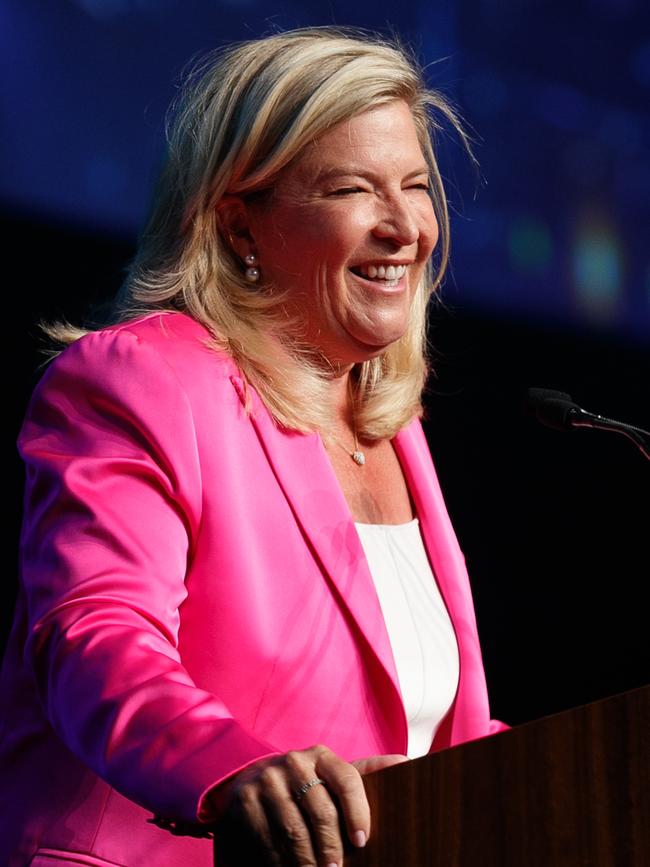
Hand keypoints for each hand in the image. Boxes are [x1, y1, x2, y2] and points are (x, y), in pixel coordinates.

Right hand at [209, 744, 406, 865]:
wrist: (249, 779)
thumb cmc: (305, 783)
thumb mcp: (332, 774)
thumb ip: (366, 773)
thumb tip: (406, 762)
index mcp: (321, 755)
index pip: (347, 779)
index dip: (358, 811)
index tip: (363, 841)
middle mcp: (294, 763)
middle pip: (321, 811)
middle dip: (332, 848)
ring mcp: (267, 781)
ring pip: (294, 831)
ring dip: (308, 862)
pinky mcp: (245, 802)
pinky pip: (268, 841)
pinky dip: (281, 864)